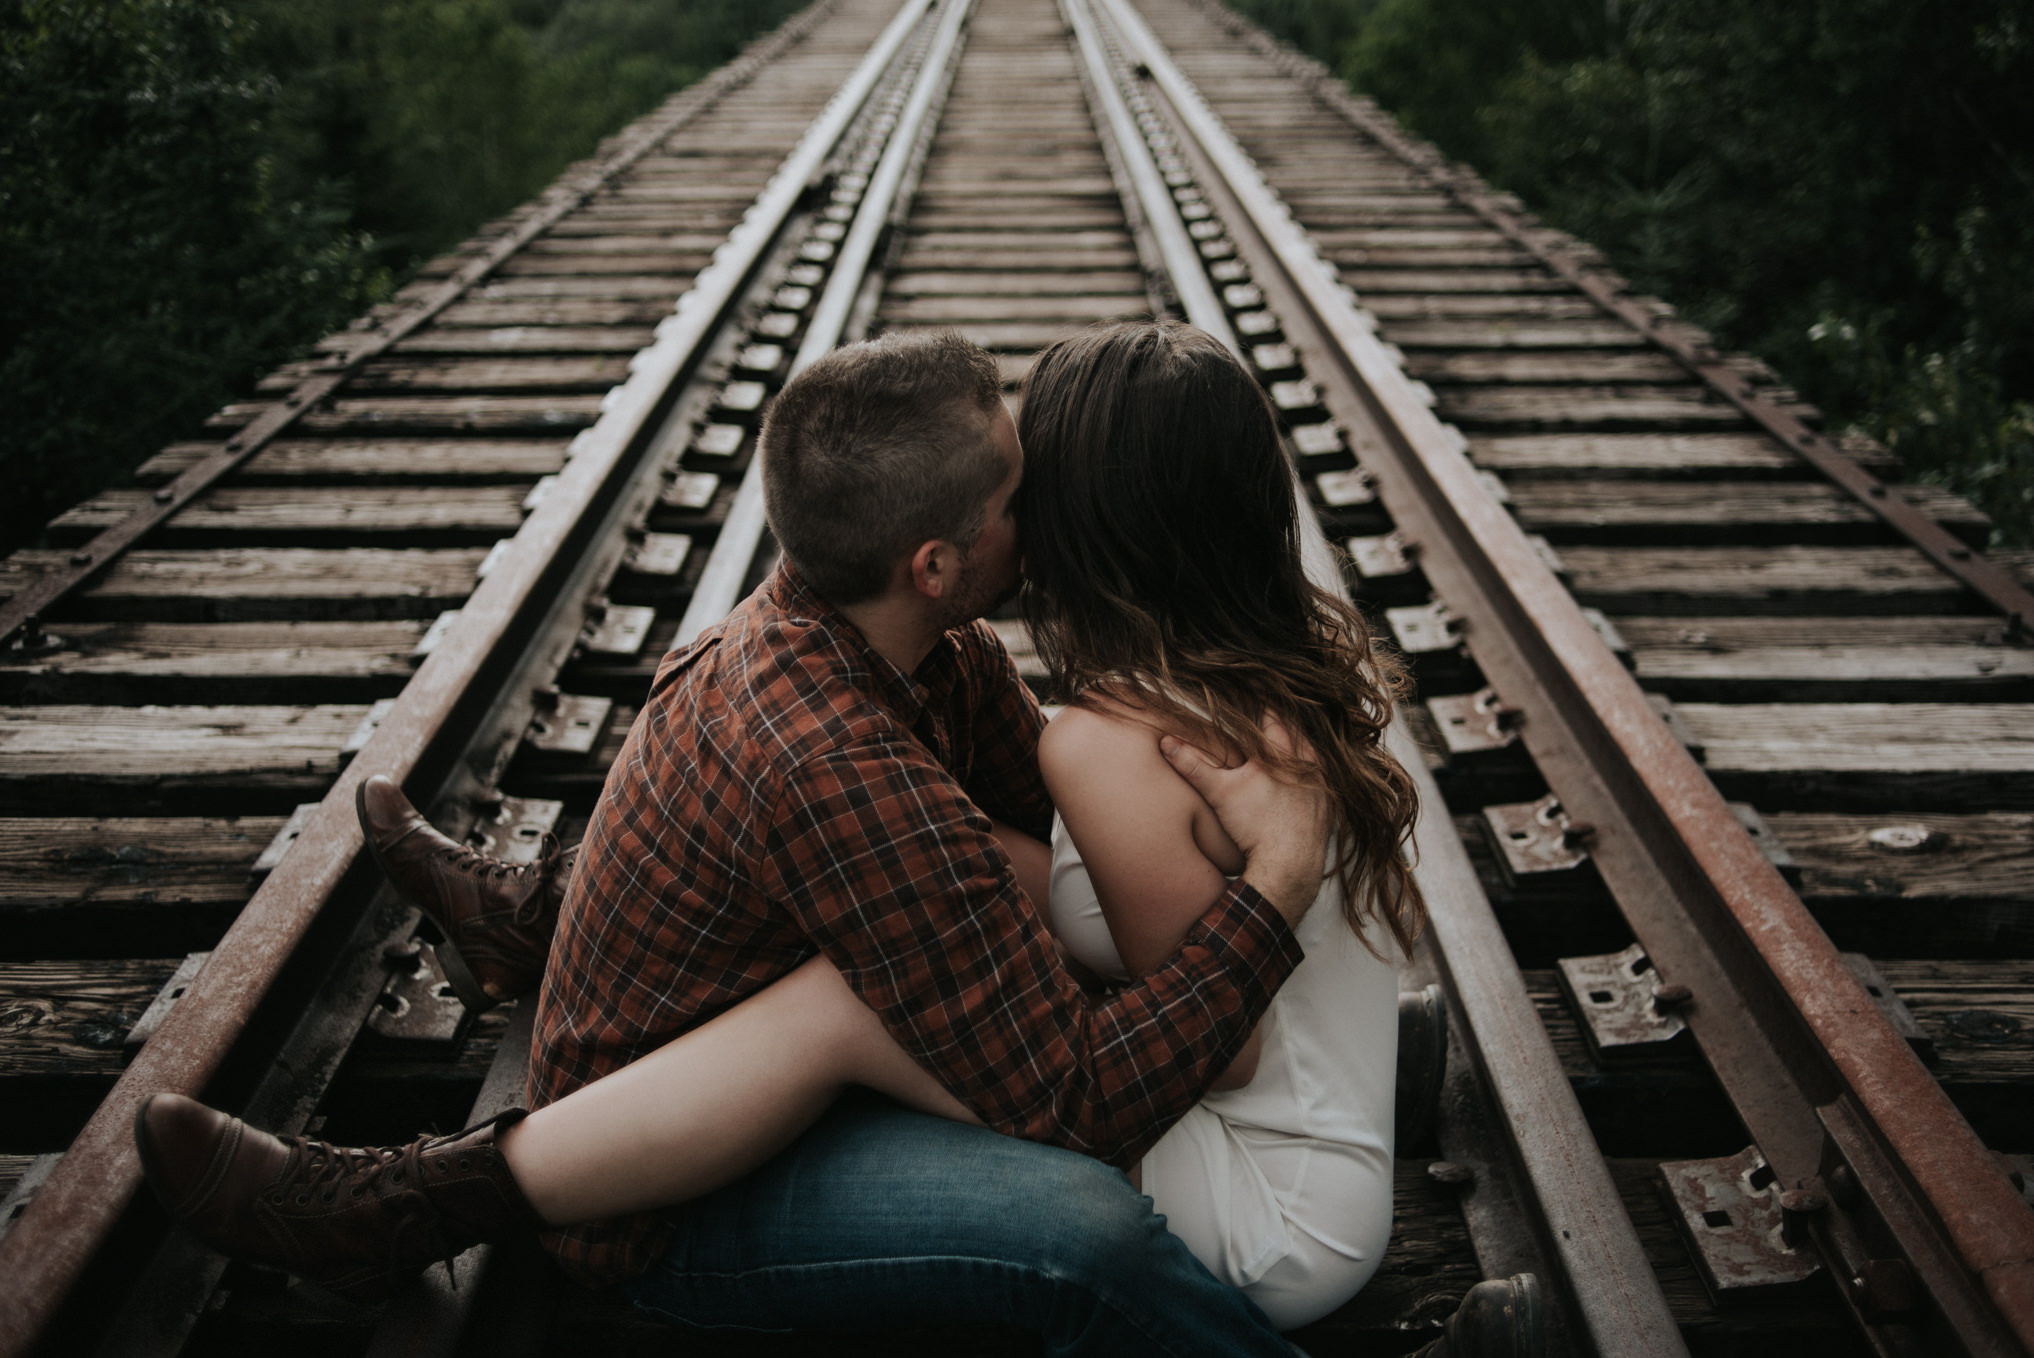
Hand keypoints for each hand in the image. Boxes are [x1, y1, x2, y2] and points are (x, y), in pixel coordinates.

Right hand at [1158, 718, 1329, 926]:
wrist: (1287, 865)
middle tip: (1275, 716)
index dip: (1265, 710)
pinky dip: (1315, 774)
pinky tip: (1307, 777)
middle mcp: (1305, 767)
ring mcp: (1320, 788)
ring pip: (1314, 756)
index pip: (1274, 722)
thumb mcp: (1219, 793)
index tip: (1259, 701)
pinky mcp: (1326, 809)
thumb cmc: (1254, 828)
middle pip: (1297, 735)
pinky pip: (1325, 782)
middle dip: (1284, 725)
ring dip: (1302, 747)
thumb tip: (1166, 742)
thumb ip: (1193, 765)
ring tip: (1293, 741)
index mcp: (1280, 757)